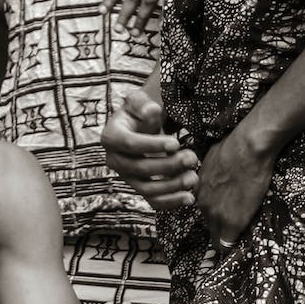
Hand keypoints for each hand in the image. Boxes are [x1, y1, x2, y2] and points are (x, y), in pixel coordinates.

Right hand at [99, 84, 198, 209]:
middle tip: (191, 157)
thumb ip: (142, 103)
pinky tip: (189, 198)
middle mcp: (115, 160)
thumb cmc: (140, 112)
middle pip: (140, 168)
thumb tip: (151, 110)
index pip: (130, 144)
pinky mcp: (140, 188)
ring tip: (193, 177)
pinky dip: (171, 202)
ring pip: (147, 188)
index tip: (176, 143)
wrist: (141, 126)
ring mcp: (127, 177)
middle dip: (168, 165)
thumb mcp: (139, 101)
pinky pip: (153, 201)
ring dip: (172, 186)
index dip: (153, 145)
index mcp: (111, 137)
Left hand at [193, 130, 276, 249]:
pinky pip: (227, 244)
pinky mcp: (232, 222)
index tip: (224, 217)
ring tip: (240, 232)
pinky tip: (239, 243)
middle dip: (220, 226)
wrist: (248, 149)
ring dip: (227, 234)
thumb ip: (211, 176)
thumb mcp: (212, 160)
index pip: (202, 212)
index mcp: (198, 190)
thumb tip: (217, 178)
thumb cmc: (233, 147)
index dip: (214, 216)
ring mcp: (216, 214)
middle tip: (235, 225)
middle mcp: (202, 204)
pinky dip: (232, 245)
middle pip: (208, 225)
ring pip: (217, 236)